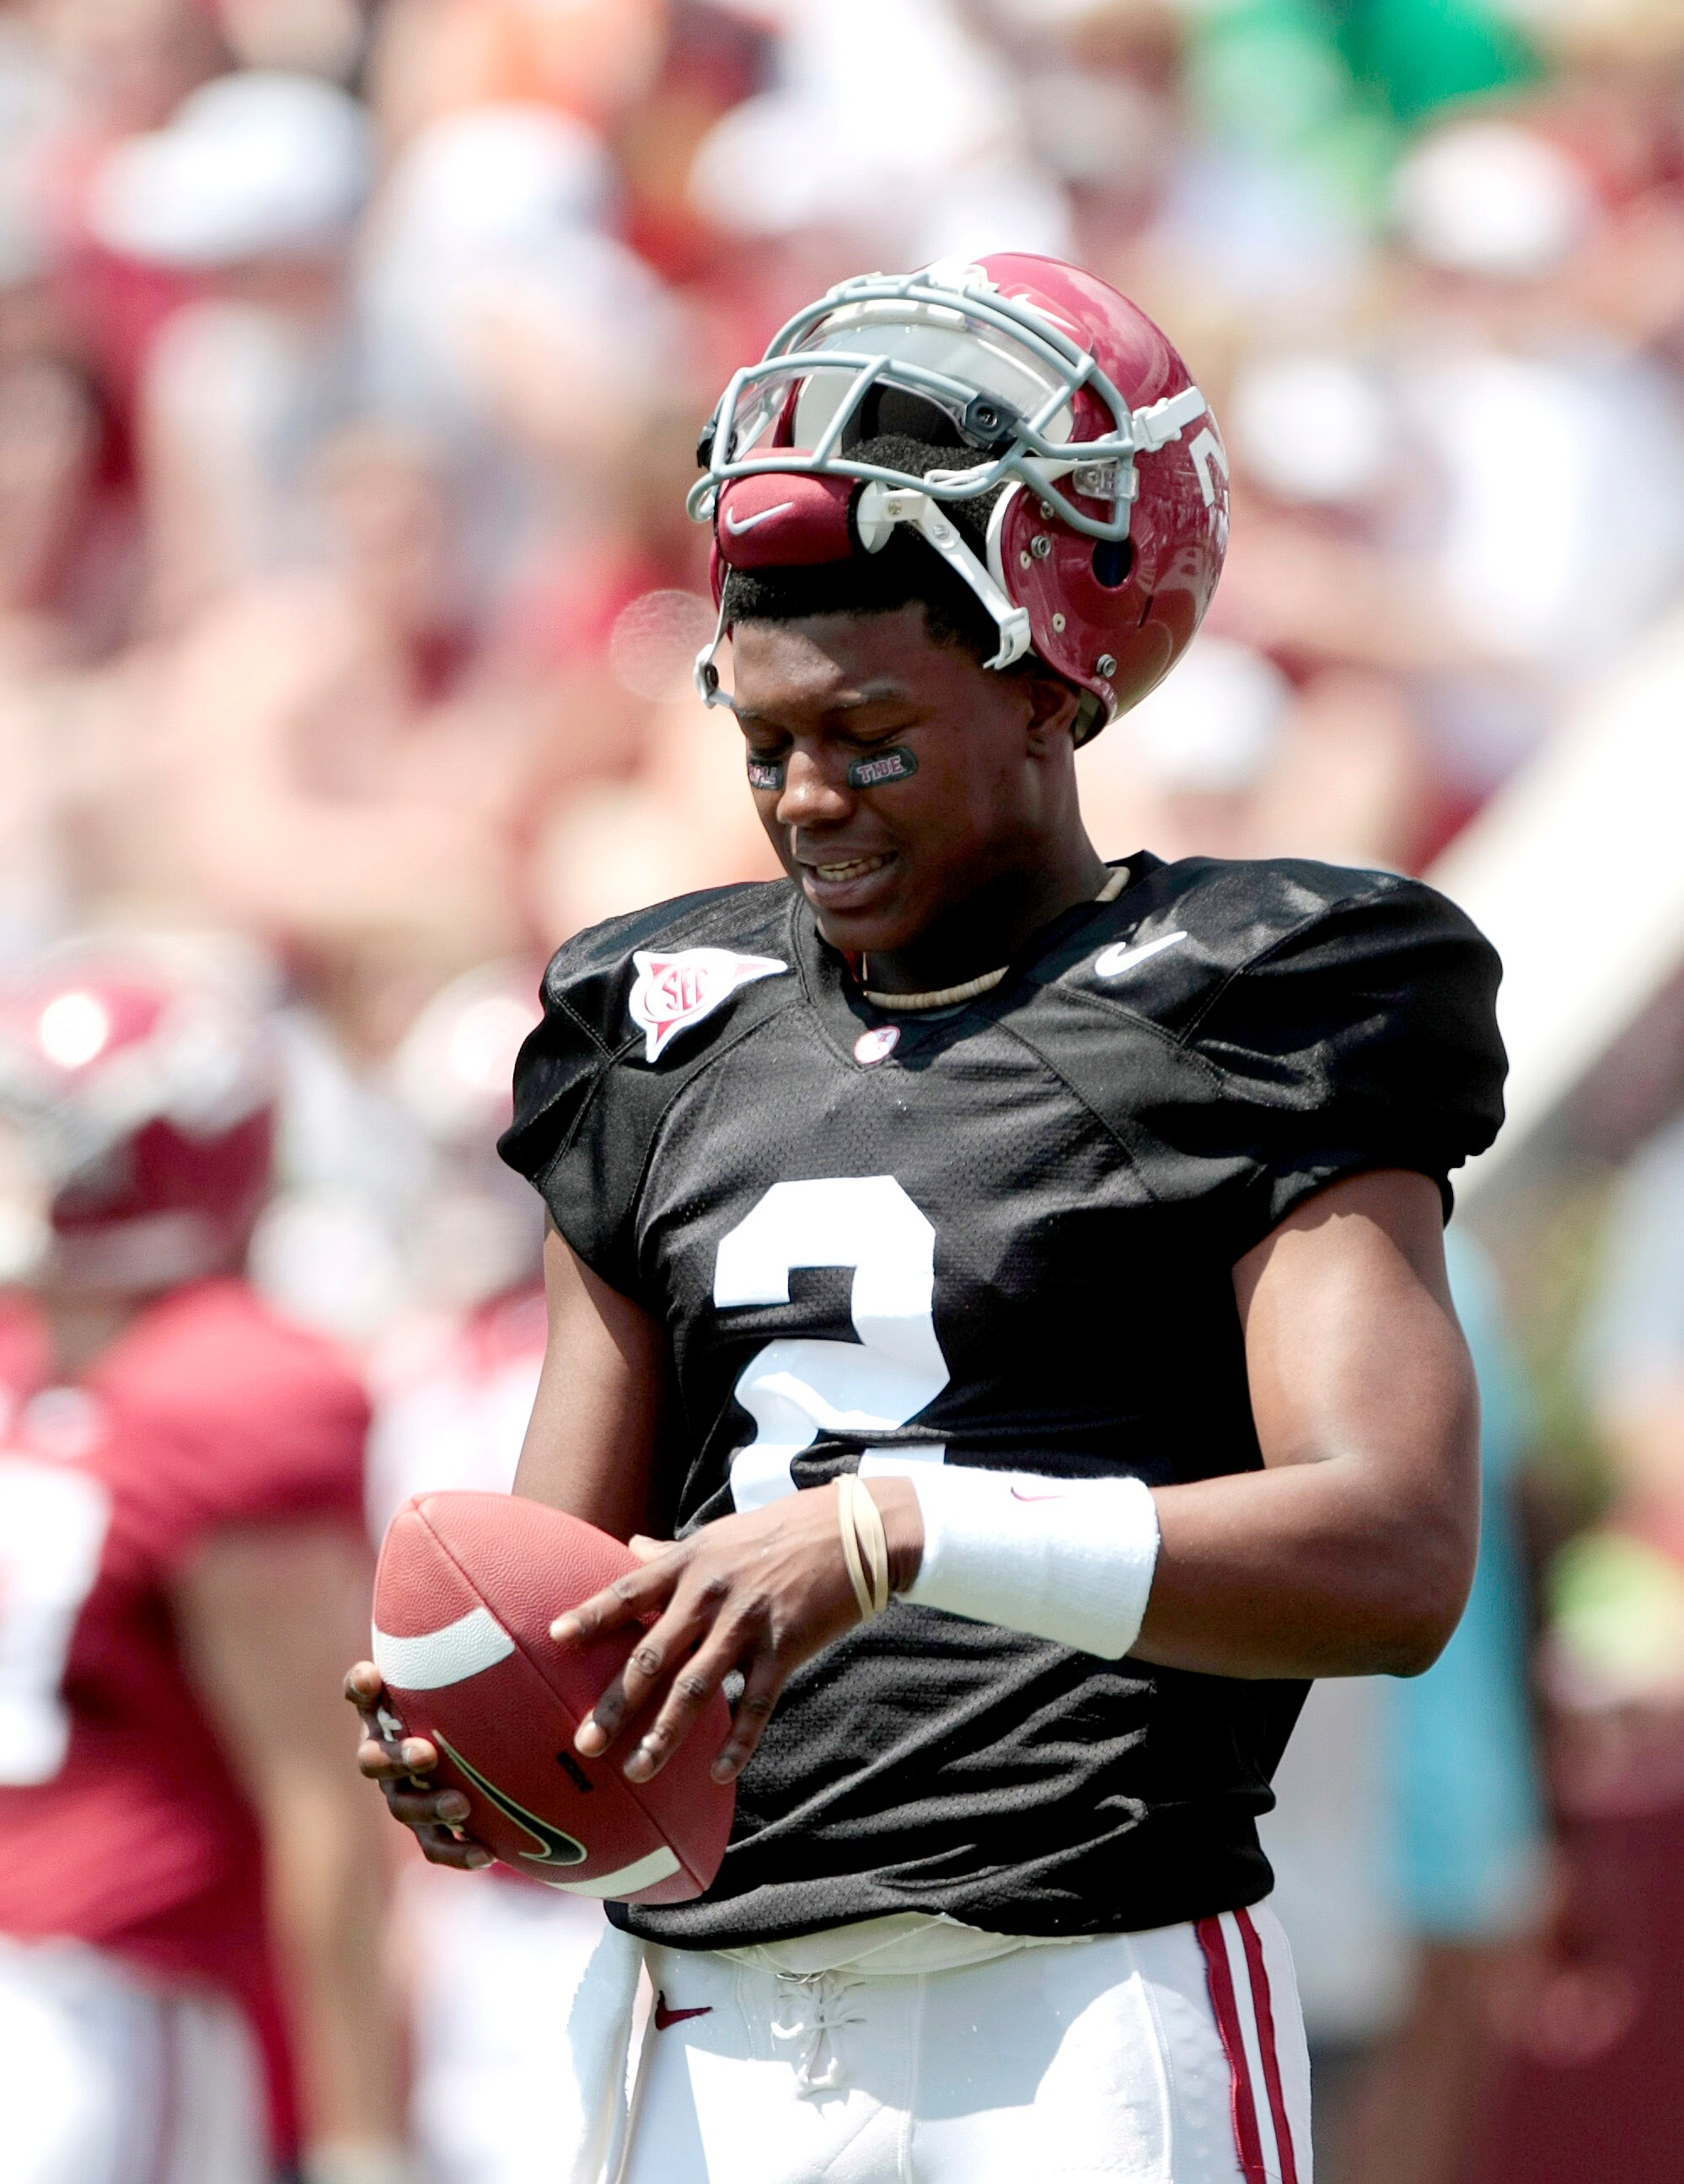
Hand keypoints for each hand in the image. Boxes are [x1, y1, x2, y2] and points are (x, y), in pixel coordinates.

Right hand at [344, 1660, 492, 1870]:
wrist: (486, 1750)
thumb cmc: (478, 1697)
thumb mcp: (475, 1672)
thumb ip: (478, 1650)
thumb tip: (513, 1611)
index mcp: (387, 1712)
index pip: (362, 1692)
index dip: (360, 1686)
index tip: (373, 1676)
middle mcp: (386, 1752)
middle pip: (374, 1759)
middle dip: (396, 1759)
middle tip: (427, 1754)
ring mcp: (403, 1793)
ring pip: (403, 1806)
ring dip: (429, 1807)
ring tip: (462, 1806)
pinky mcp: (428, 1828)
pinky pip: (435, 1846)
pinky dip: (458, 1852)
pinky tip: (488, 1854)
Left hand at [552, 1477, 922, 1787]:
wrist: (854, 1531)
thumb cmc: (782, 1530)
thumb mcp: (720, 1535)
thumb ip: (671, 1551)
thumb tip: (629, 1546)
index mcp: (692, 1562)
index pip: (630, 1590)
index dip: (592, 1615)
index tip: (555, 1640)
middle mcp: (712, 1593)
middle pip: (652, 1655)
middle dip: (616, 1703)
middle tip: (584, 1743)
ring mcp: (748, 1622)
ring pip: (696, 1688)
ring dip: (664, 1735)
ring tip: (636, 1773)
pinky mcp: (786, 1647)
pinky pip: (755, 1703)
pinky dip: (737, 1742)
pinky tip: (717, 1775)